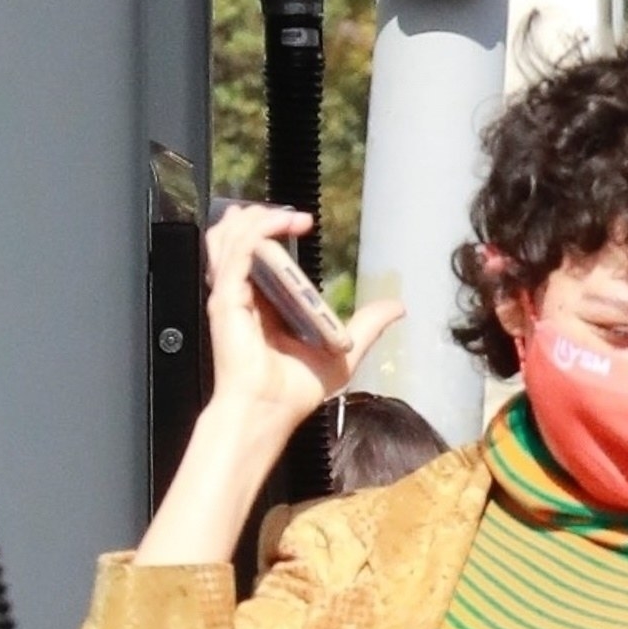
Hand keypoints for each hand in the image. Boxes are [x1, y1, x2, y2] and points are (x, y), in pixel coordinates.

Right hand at [137, 206, 404, 567]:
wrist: (271, 413)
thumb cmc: (294, 393)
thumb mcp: (343, 354)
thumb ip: (367, 327)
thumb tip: (399, 306)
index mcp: (260, 303)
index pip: (255, 253)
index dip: (272, 229)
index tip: (302, 223)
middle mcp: (241, 294)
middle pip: (236, 236)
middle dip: (263, 215)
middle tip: (296, 217)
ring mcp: (230, 294)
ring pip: (232, 235)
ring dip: (262, 216)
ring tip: (292, 218)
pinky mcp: (228, 297)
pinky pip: (240, 249)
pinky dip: (262, 229)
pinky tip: (286, 225)